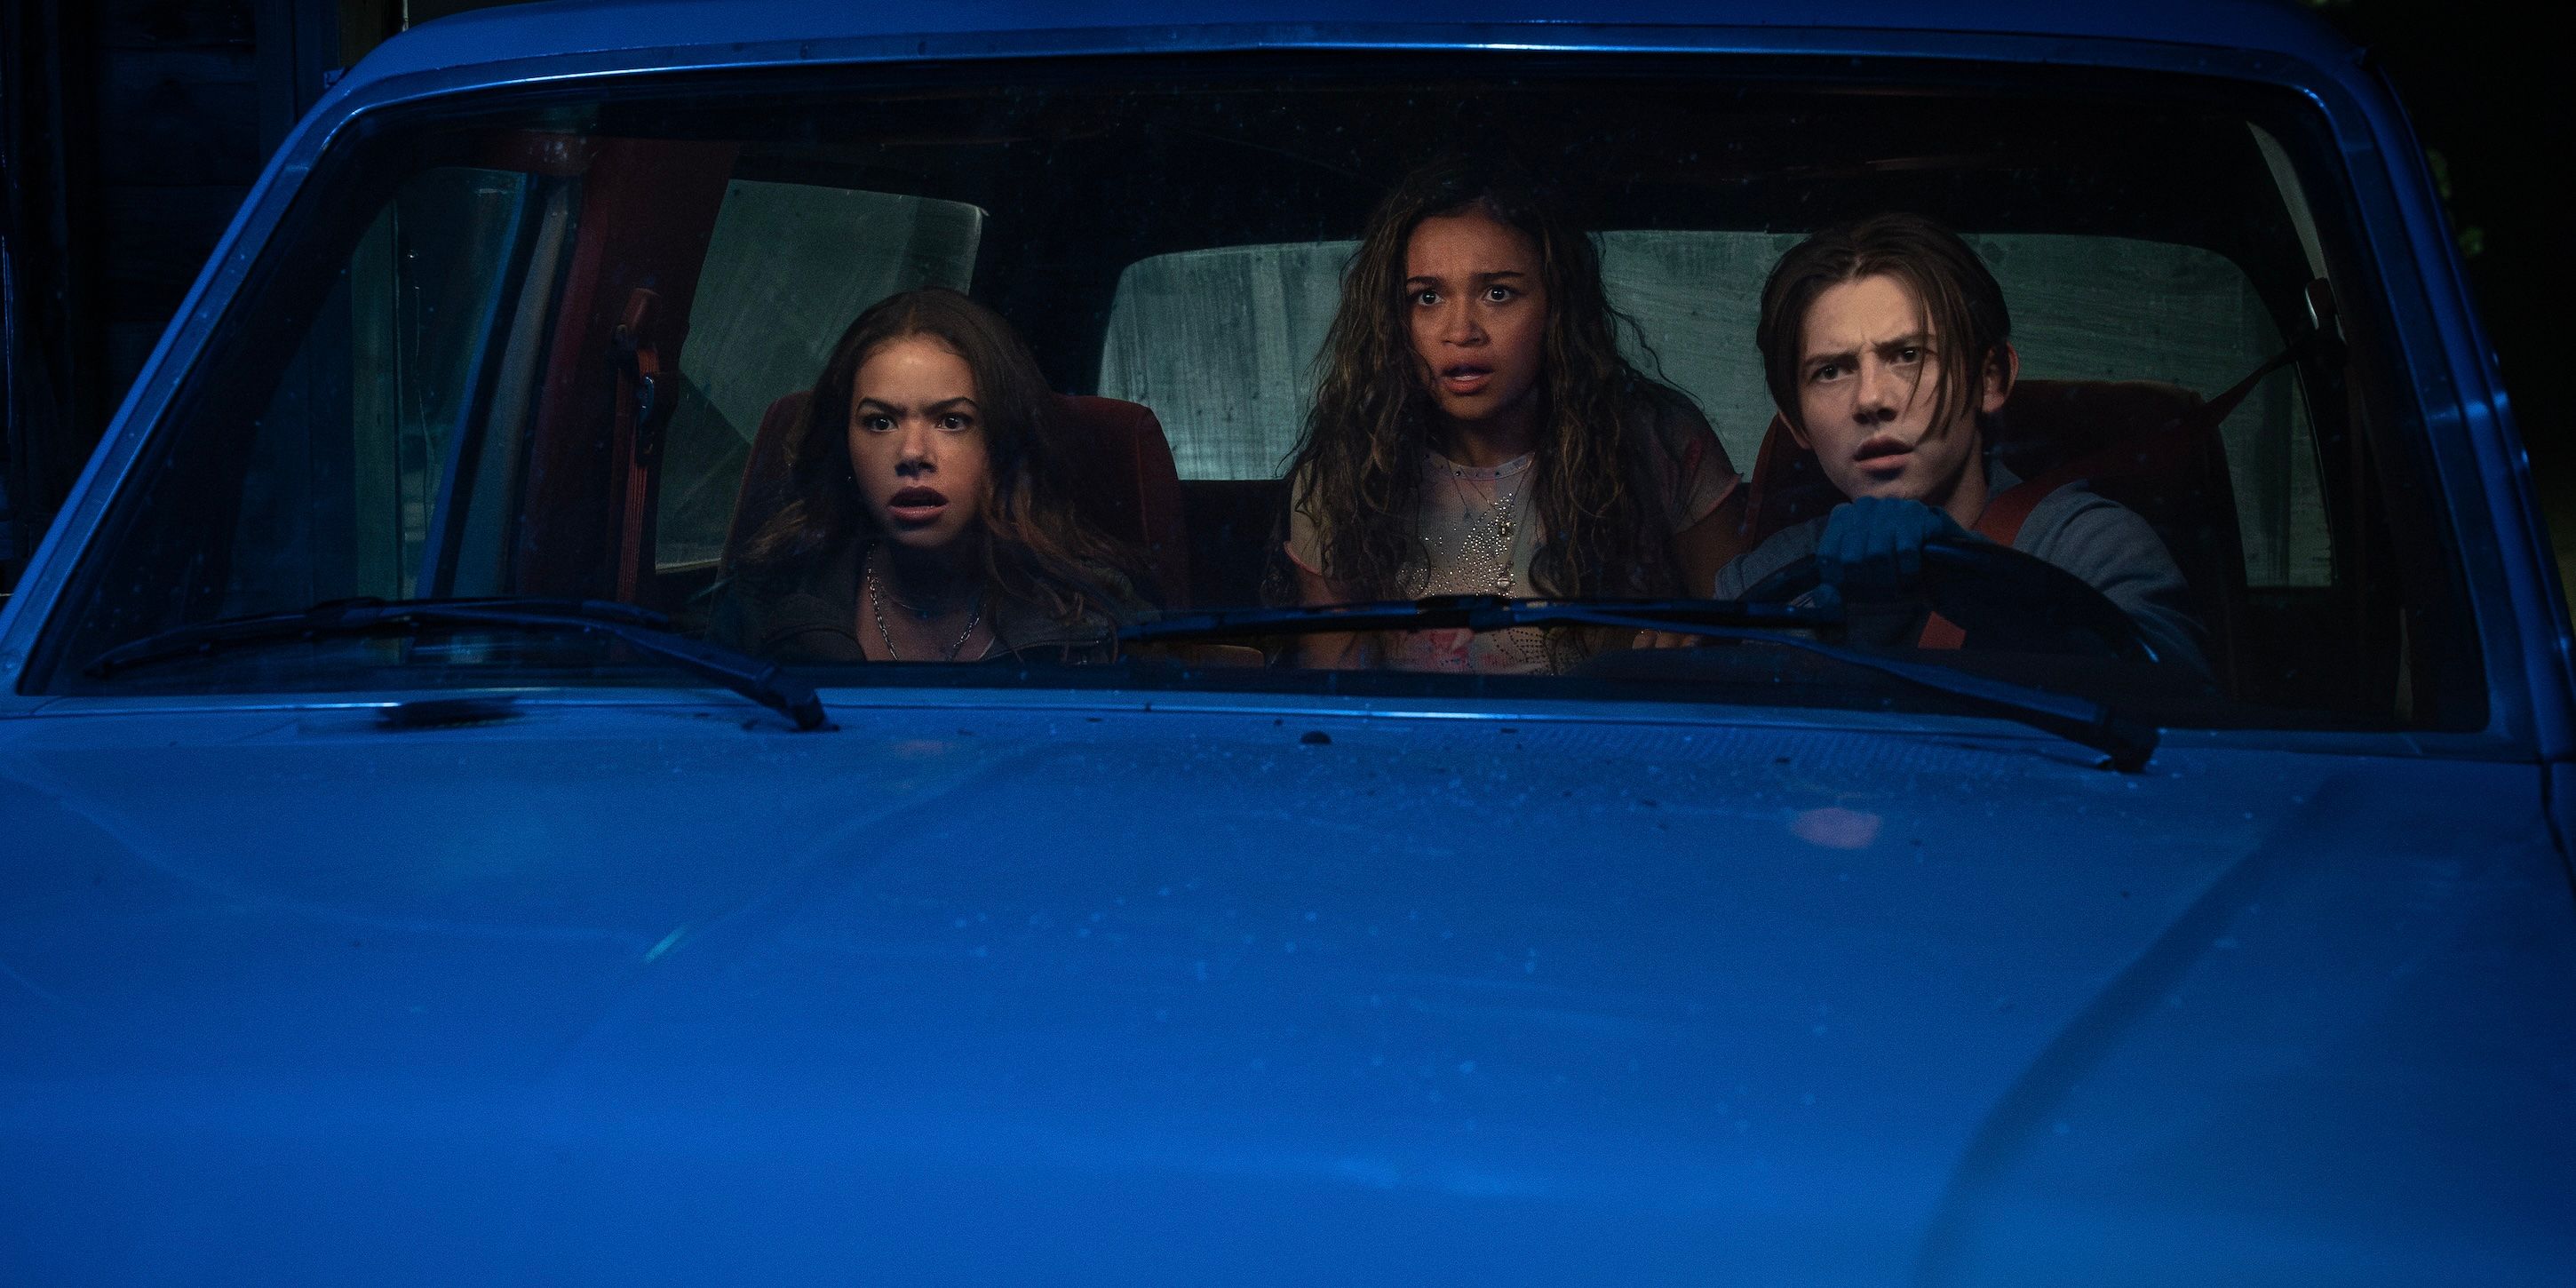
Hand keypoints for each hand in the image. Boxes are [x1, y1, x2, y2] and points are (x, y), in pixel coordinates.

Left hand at [1814, 496, 1970, 598]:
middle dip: (1865, 584)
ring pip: (1878, 555)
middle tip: (1878, 594)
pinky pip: (1906, 551)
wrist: (1932, 551)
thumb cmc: (1888, 564)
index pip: (1829, 555)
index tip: (1852, 592)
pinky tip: (1911, 576)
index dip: (1839, 580)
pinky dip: (1907, 571)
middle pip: (1853, 558)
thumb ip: (1836, 584)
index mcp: (1842, 517)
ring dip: (1888, 579)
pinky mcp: (1916, 514)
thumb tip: (1824, 598)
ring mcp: (1890, 508)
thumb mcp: (1859, 573)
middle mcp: (1863, 507)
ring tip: (1894, 588)